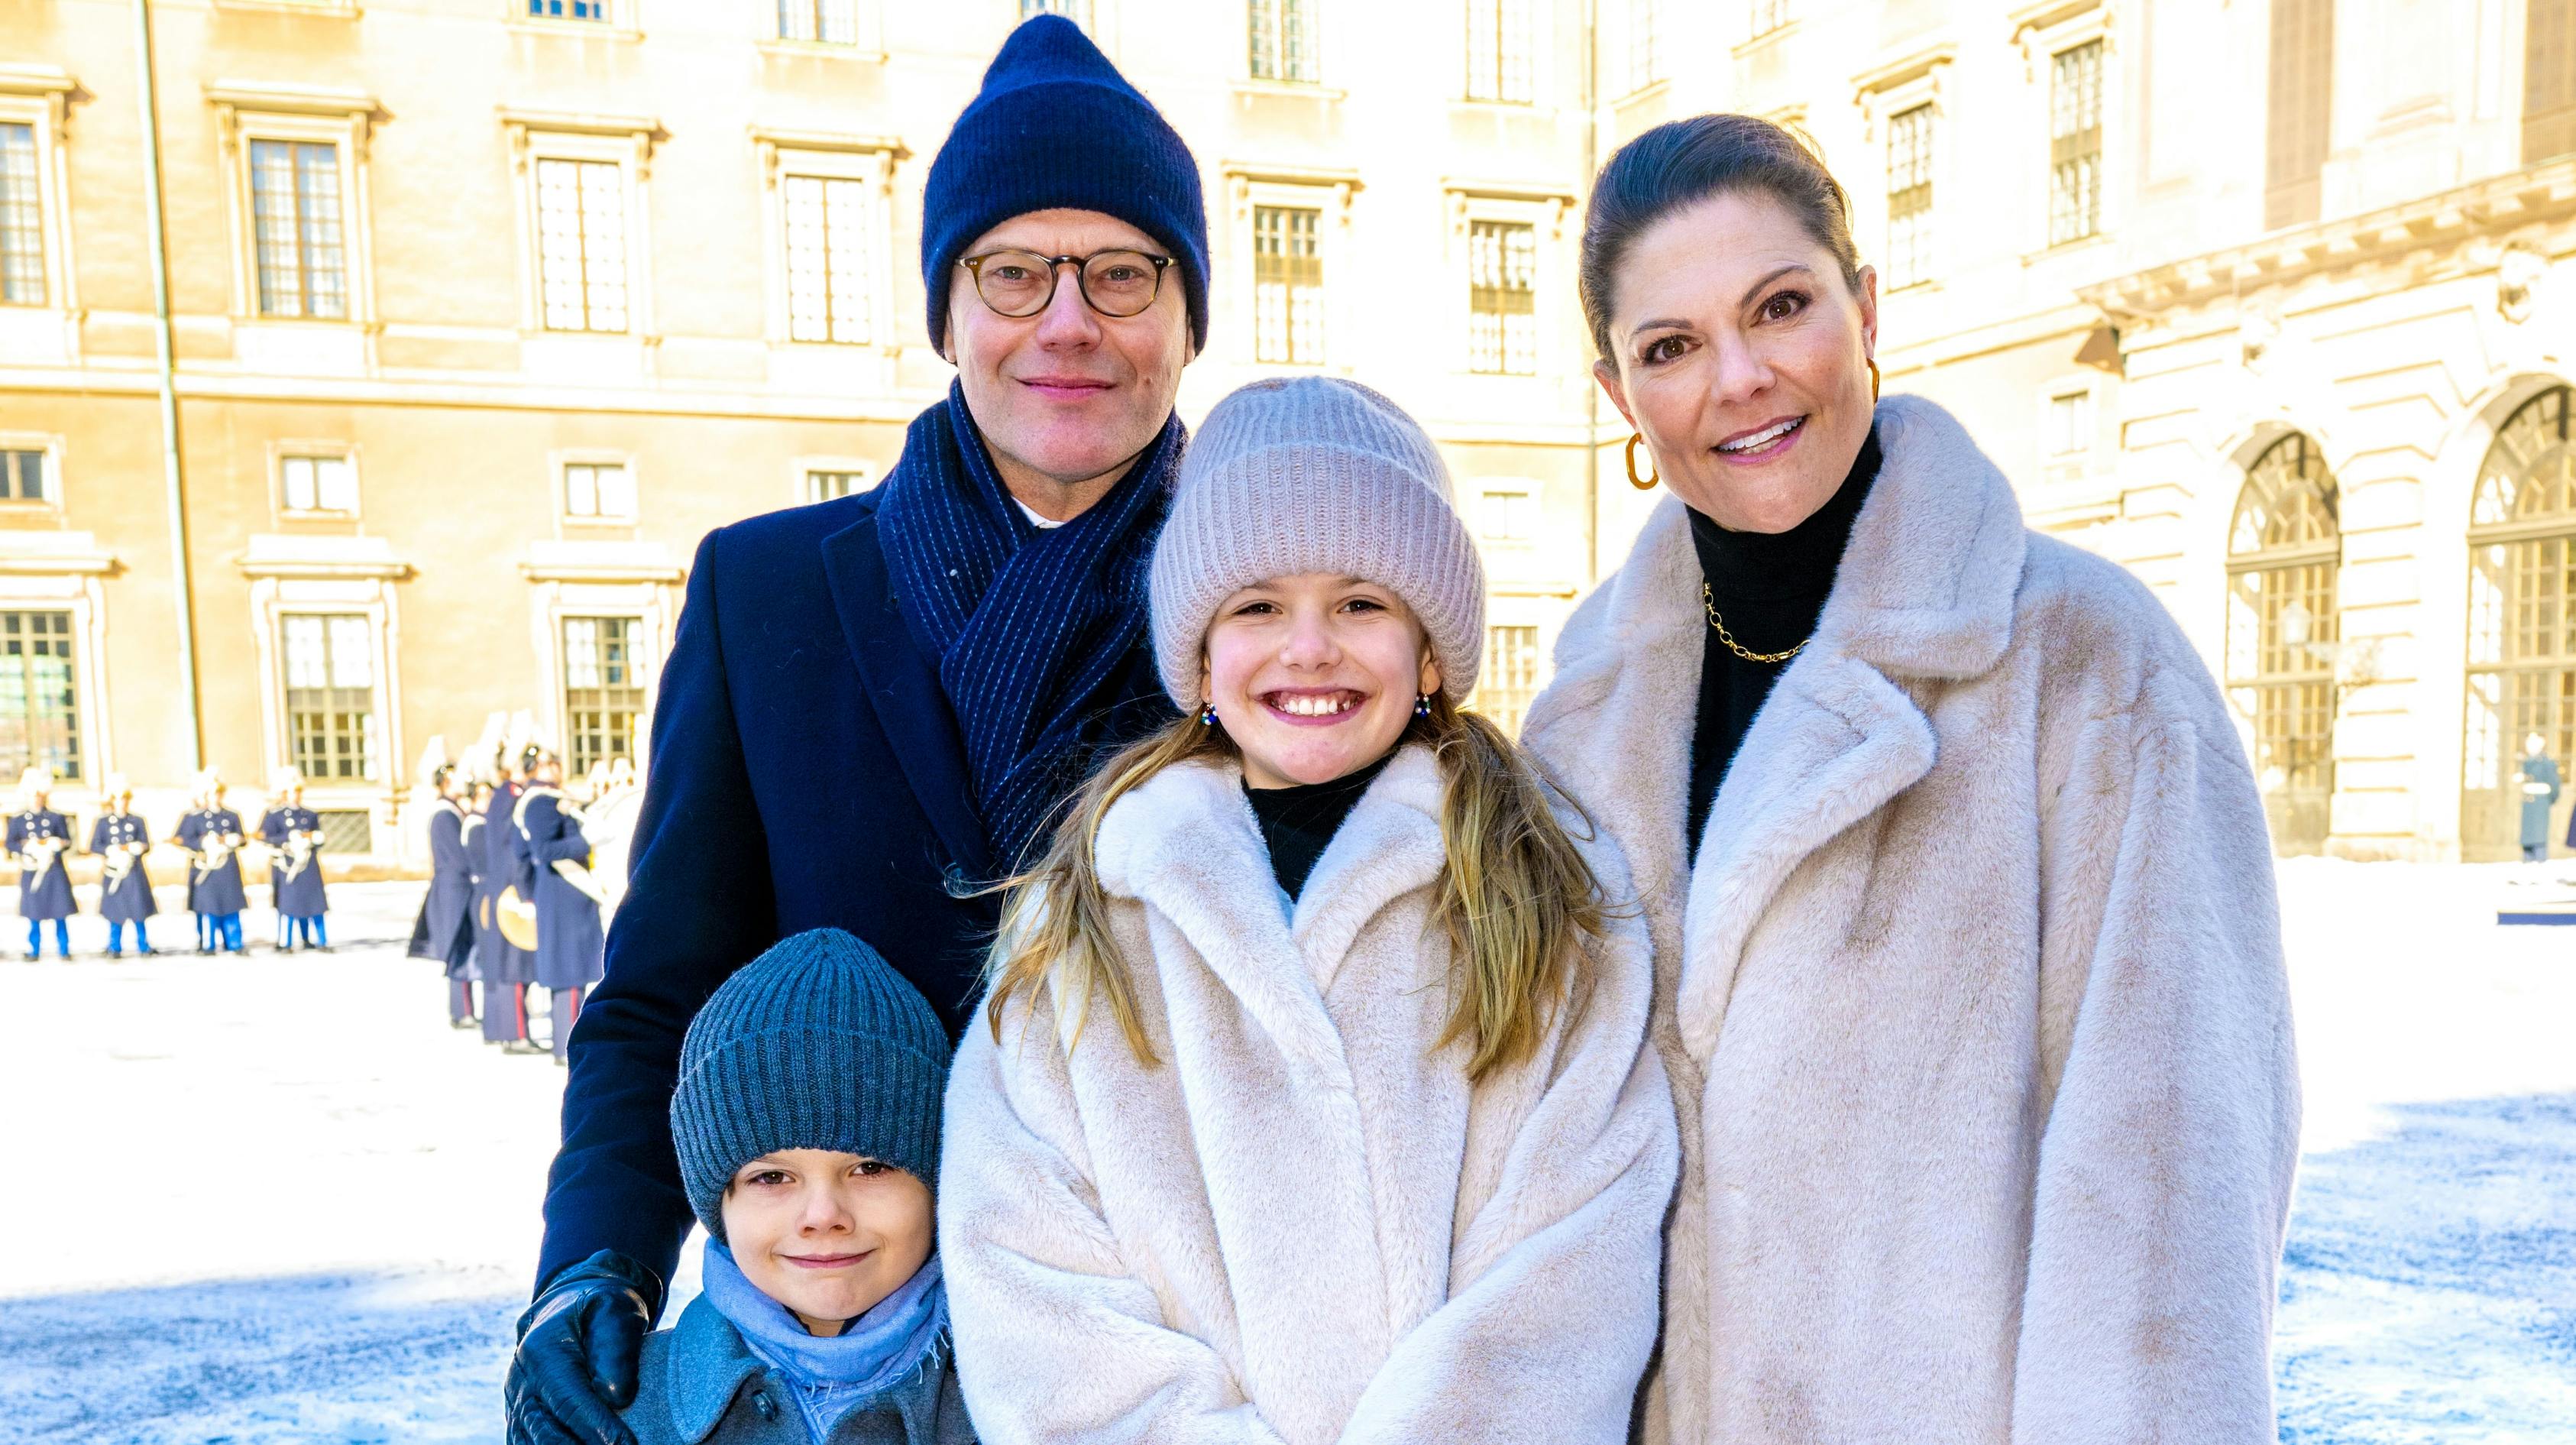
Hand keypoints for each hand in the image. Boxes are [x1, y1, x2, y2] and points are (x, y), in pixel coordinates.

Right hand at [505, 1250, 660, 1444]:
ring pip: (533, 1444)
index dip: (598, 1429)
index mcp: (542, 1352)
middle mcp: (521, 1382)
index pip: (570, 1402)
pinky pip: (526, 1444)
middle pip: (547, 1433)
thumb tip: (617, 1397)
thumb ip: (616, 1350)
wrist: (572, 1307)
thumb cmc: (601, 1310)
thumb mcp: (616, 1312)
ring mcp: (515, 1403)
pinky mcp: (519, 1418)